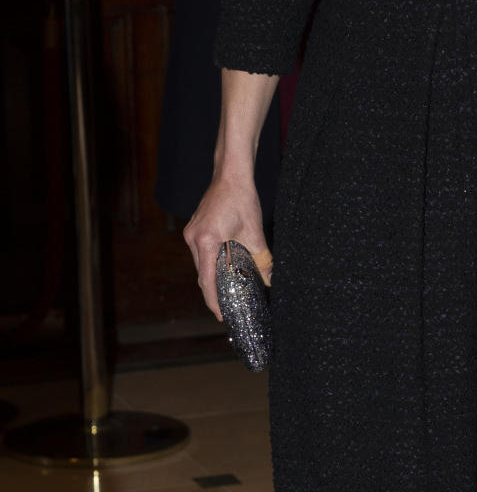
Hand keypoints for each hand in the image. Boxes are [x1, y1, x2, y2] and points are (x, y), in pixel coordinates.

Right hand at [184, 176, 269, 318]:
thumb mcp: (254, 232)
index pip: (207, 281)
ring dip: (213, 279)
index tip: (222, 316)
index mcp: (206, 241)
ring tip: (227, 294)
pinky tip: (223, 271)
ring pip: (202, 265)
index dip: (214, 301)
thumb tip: (270, 280)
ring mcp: (191, 234)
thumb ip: (262, 259)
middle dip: (214, 294)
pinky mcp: (194, 229)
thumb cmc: (242, 199)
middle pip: (202, 276)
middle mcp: (193, 239)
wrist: (230, 175)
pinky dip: (211, 265)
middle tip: (228, 309)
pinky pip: (201, 254)